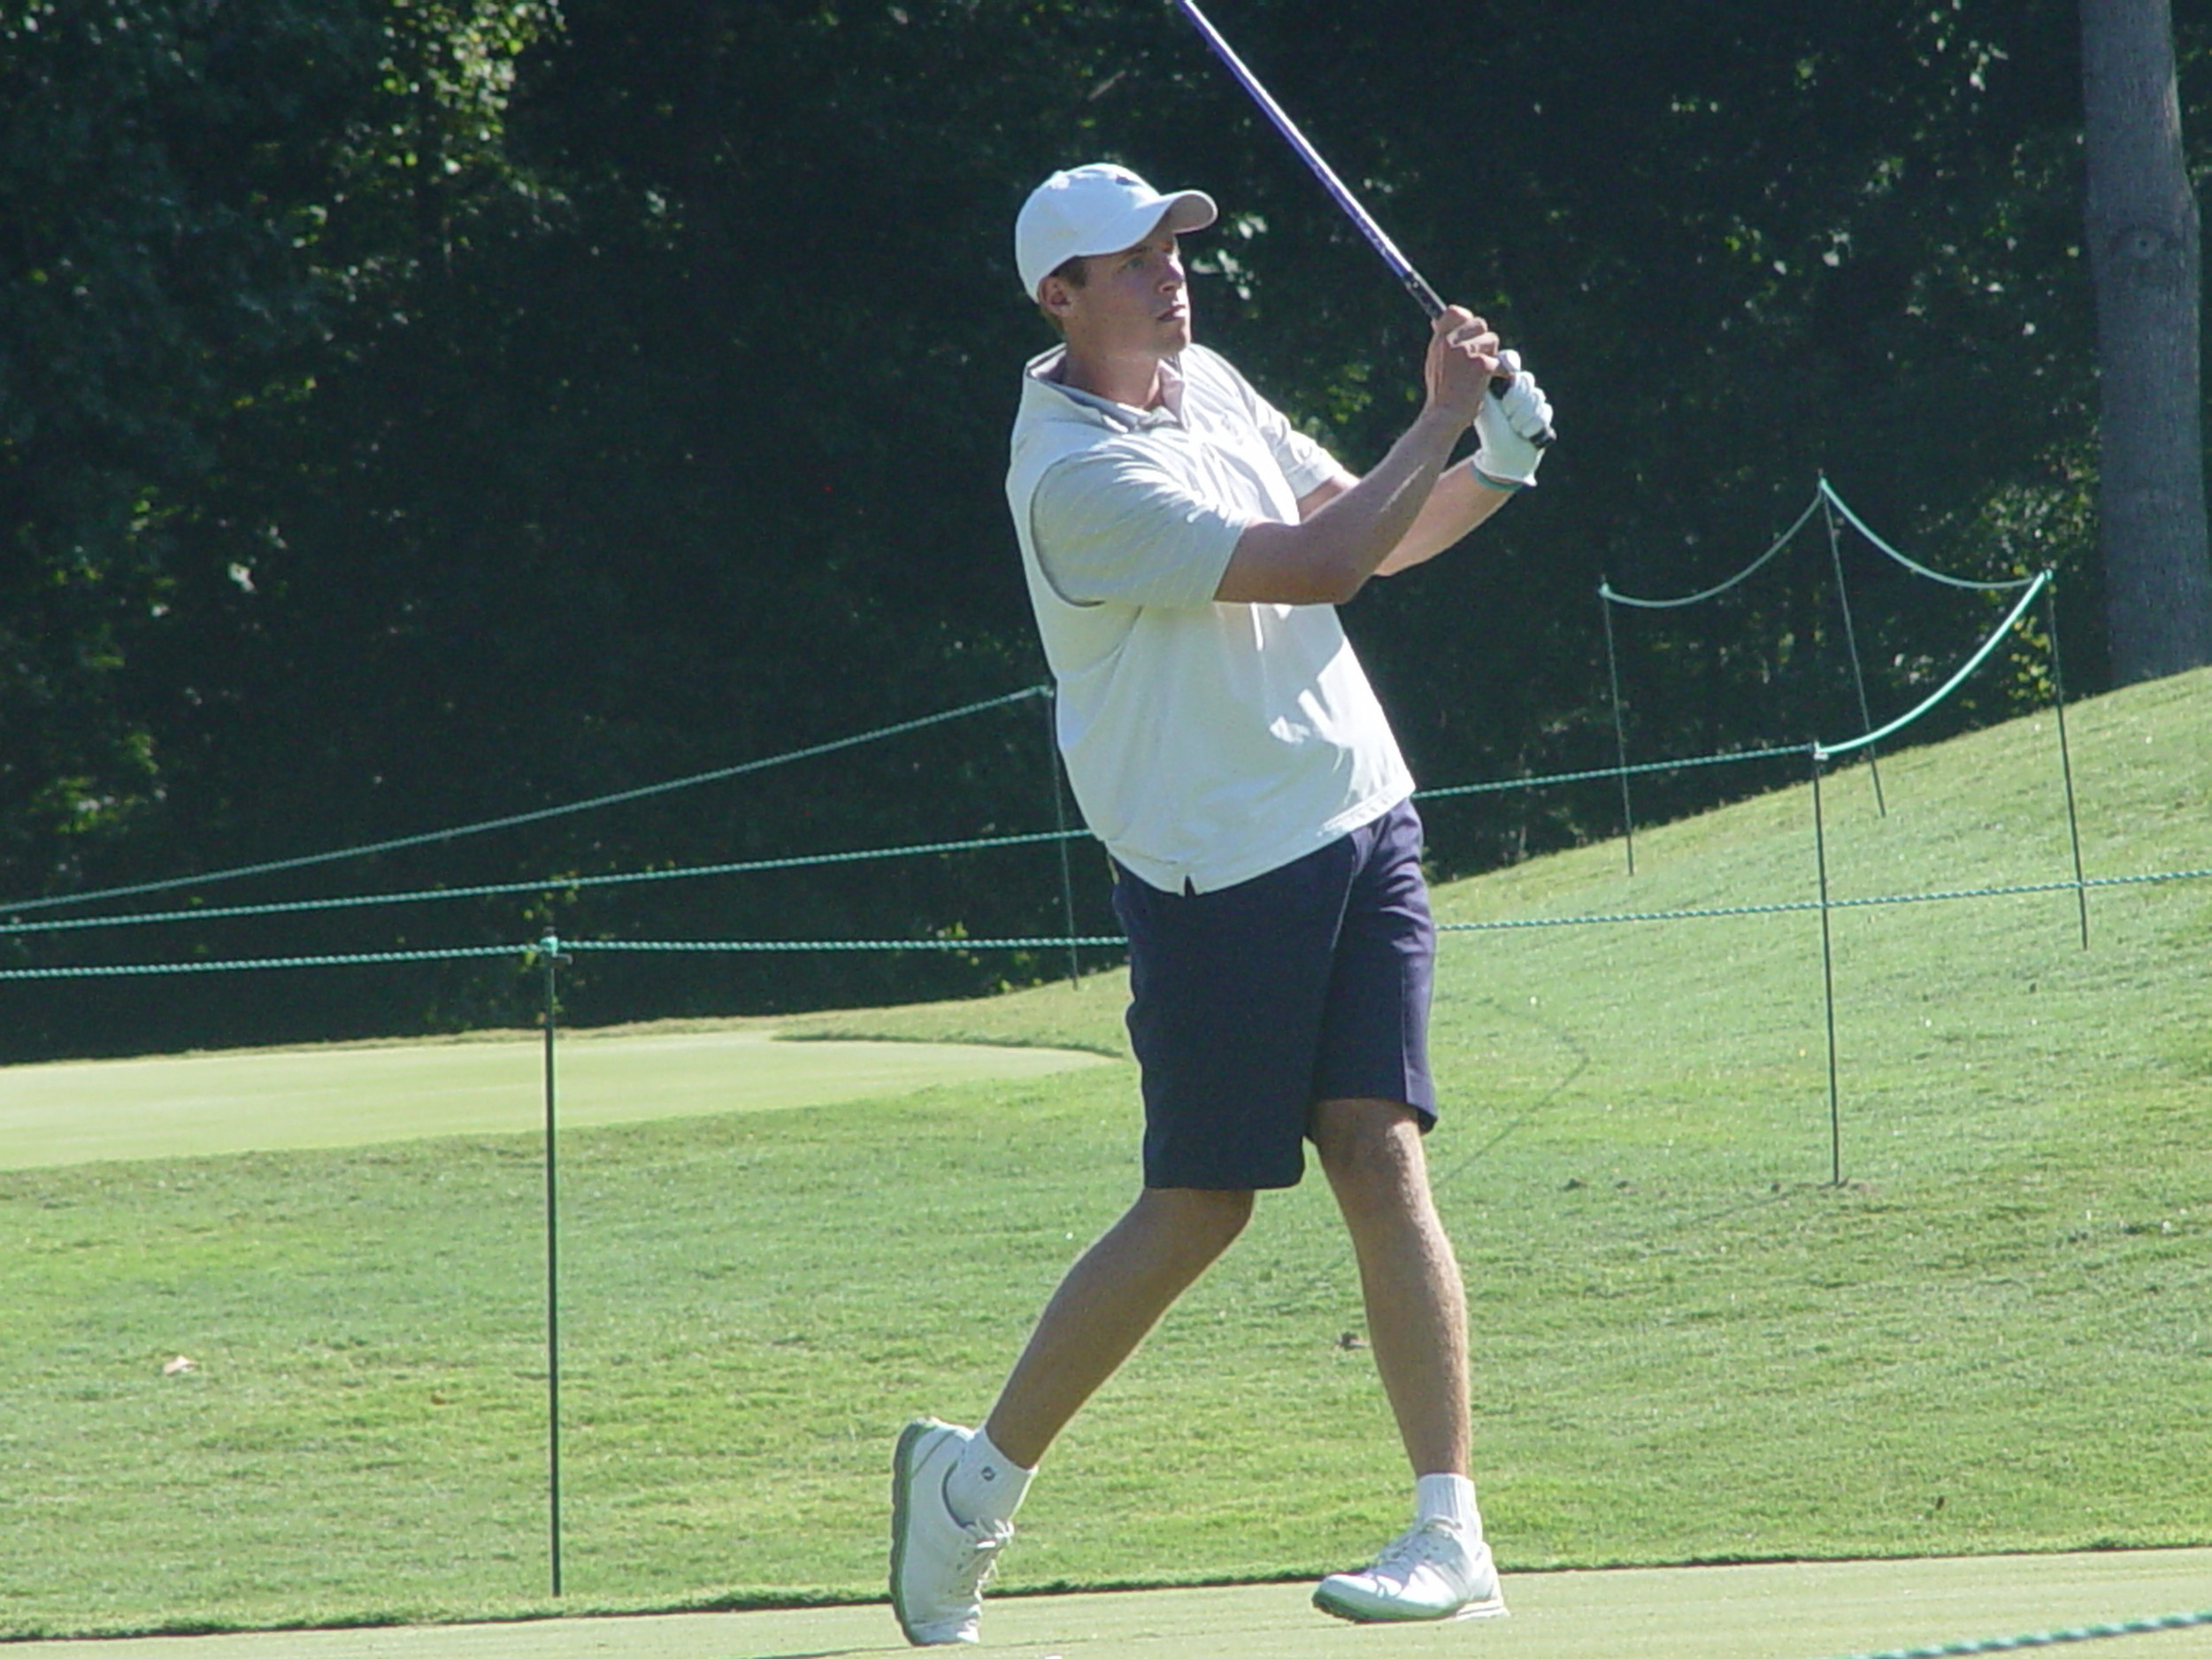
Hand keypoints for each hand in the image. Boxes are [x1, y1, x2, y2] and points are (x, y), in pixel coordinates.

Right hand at [1423, 307, 1500, 425]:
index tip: (1470, 329)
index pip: (1455, 312)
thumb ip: (1442, 341)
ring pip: (1492, 340)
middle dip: (1483, 338)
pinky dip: (1496, 371)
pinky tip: (1484, 382)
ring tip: (1478, 374)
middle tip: (1478, 356)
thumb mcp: (1434, 360)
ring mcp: (1466, 352)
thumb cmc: (1441, 392)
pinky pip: (1497, 360)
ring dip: (1491, 355)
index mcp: (1439, 340)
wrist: (1445, 415)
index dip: (1466, 318)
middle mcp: (1451, 343)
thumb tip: (1439, 320)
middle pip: (1480, 324)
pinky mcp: (1481, 364)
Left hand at [1471, 349, 1553, 489]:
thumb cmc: (1490, 431)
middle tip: (1506, 415)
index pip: (1509, 360)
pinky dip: (1532, 426)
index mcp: (1501, 382)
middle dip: (1515, 400)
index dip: (1510, 364)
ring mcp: (1533, 400)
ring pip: (1537, 396)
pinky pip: (1545, 411)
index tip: (1510, 370)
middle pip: (1526, 379)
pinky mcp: (1544, 413)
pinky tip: (1524, 434)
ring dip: (1522, 417)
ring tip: (1513, 428)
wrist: (1503, 457)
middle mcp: (1518, 388)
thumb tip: (1485, 361)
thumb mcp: (1483, 406)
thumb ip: (1485, 383)